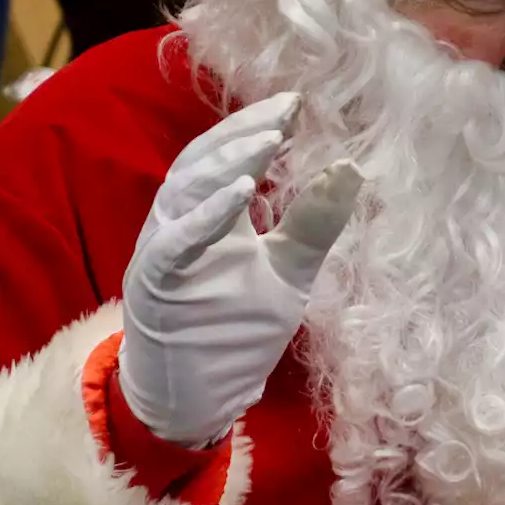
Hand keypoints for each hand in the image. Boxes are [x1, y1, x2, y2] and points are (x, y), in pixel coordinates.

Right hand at [117, 93, 362, 446]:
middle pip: (202, 161)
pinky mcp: (153, 285)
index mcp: (209, 217)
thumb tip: (350, 167)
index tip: (298, 105)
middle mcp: (179, 225)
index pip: (227, 157)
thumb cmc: (235, 332)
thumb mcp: (289, 272)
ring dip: (227, 162)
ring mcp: (161, 253)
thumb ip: (314, 224)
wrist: (194, 398)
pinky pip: (173, 243)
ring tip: (268, 140)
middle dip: (243, 132)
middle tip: (284, 110)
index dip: (258, 128)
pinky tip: (241, 190)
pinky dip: (205, 215)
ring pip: (184, 191)